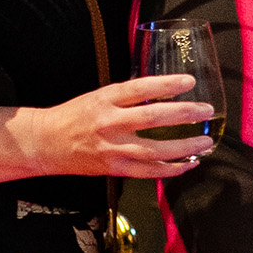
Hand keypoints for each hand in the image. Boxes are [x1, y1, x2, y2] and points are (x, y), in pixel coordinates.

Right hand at [26, 73, 210, 179]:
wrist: (46, 143)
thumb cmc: (74, 116)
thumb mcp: (98, 96)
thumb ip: (127, 96)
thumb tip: (163, 90)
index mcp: (105, 100)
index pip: (140, 88)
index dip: (167, 84)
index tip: (189, 81)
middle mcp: (109, 123)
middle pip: (153, 118)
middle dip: (184, 114)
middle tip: (205, 110)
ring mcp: (112, 149)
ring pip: (155, 150)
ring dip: (184, 147)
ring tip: (205, 142)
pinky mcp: (114, 169)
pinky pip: (148, 172)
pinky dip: (171, 169)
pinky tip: (188, 164)